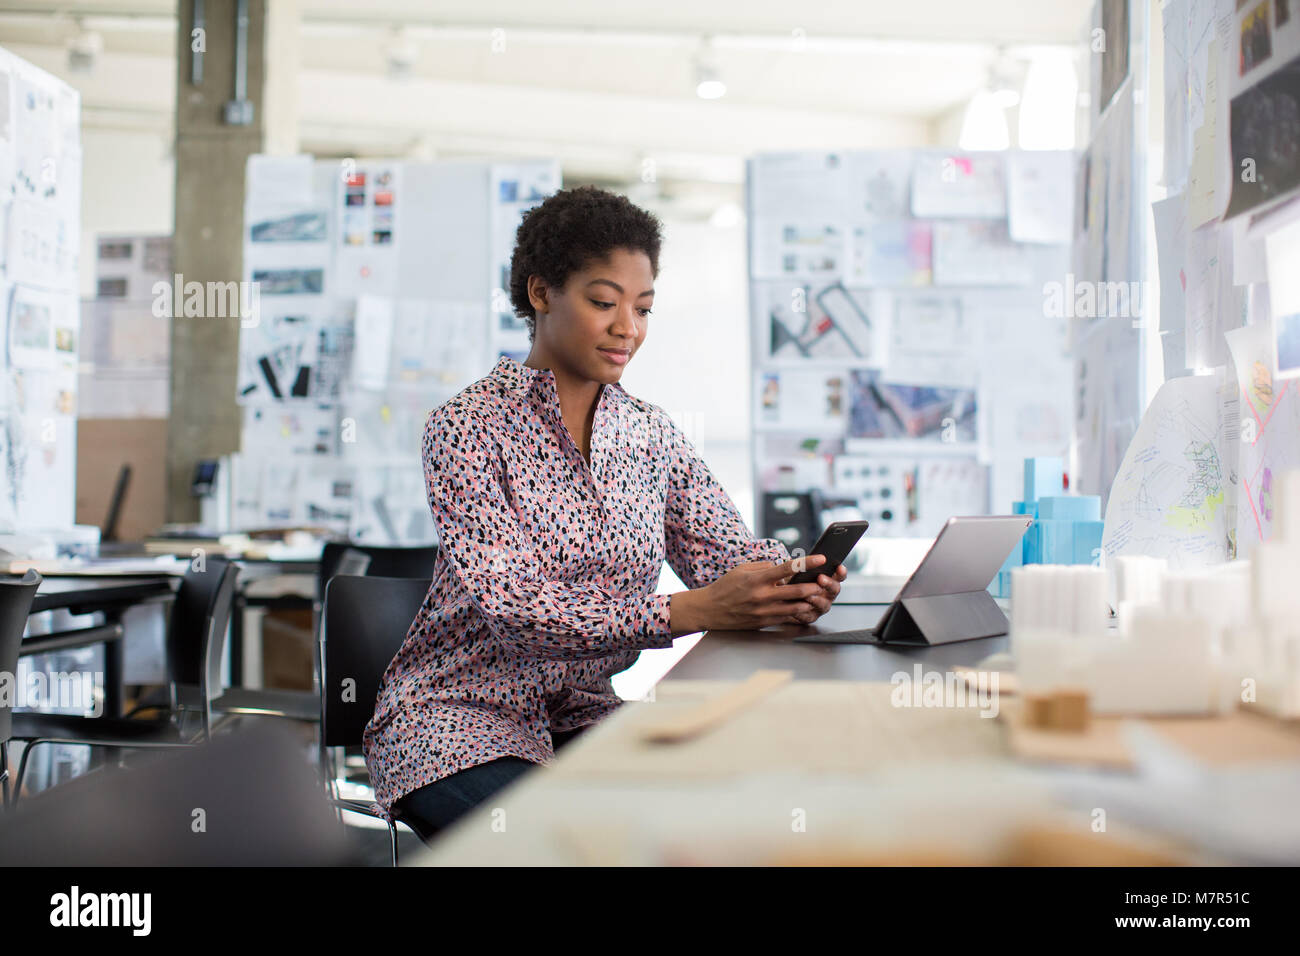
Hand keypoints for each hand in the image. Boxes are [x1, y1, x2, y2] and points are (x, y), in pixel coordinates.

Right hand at [670, 555, 835, 633]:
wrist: (709, 610)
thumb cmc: (725, 587)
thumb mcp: (741, 570)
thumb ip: (763, 567)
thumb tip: (781, 567)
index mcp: (757, 579)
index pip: (787, 568)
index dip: (807, 563)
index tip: (821, 558)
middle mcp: (762, 596)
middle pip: (797, 591)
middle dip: (814, 586)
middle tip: (825, 581)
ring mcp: (764, 612)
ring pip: (796, 607)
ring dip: (810, 601)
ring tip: (820, 595)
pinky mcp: (764, 622)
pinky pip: (787, 618)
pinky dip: (799, 613)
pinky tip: (806, 608)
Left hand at [777, 560, 847, 625]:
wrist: (782, 597)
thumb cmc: (793, 581)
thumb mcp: (799, 571)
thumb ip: (805, 566)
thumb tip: (805, 559)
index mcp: (829, 581)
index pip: (840, 576)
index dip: (841, 572)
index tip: (839, 567)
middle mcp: (828, 595)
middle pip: (834, 590)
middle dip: (828, 584)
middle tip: (821, 578)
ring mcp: (821, 607)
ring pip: (824, 604)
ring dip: (817, 599)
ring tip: (808, 595)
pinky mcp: (810, 617)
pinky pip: (809, 615)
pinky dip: (803, 611)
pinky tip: (797, 606)